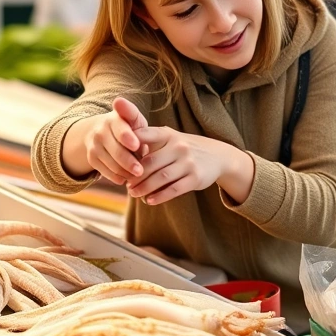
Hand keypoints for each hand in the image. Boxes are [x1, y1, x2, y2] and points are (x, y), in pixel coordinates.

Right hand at [81, 98, 147, 184]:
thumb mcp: (136, 121)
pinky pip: (105, 172)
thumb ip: (142, 129)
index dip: (128, 138)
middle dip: (129, 162)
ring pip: (111, 164)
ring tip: (137, 174)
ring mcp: (94, 145)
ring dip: (125, 172)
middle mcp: (101, 131)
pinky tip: (126, 177)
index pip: (121, 130)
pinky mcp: (91, 158)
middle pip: (116, 151)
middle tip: (140, 171)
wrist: (103, 130)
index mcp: (115, 119)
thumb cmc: (128, 126)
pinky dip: (117, 177)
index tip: (136, 146)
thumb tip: (141, 148)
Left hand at [125, 127, 251, 205]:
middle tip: (126, 184)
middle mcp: (179, 147)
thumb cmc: (185, 149)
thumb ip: (149, 143)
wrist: (218, 156)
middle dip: (135, 176)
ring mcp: (188, 162)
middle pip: (150, 163)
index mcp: (168, 135)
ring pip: (161, 178)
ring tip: (134, 193)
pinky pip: (174, 189)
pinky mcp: (196, 178)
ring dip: (144, 188)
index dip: (129, 144)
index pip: (145, 135)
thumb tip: (122, 155)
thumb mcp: (171, 139)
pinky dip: (160, 196)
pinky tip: (149, 200)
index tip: (117, 156)